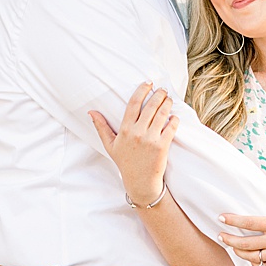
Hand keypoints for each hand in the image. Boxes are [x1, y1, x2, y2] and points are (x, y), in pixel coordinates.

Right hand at [89, 82, 176, 206]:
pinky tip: (174, 116)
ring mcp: (150, 139)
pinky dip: (174, 120)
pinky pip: (171, 128)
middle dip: (158, 95)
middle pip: (150, 106)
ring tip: (168, 99)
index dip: (142, 91)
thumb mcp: (110, 145)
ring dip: (167, 104)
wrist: (140, 182)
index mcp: (124, 129)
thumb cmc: (124, 162)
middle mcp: (137, 132)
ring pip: (161, 114)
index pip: (133, 104)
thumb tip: (91, 112)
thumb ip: (101, 127)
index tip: (148, 84)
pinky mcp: (162, 146)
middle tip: (162, 89)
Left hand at [219, 186, 265, 265]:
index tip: (221, 218)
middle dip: (228, 240)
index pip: (249, 222)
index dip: (232, 220)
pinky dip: (254, 264)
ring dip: (239, 252)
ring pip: (252, 257)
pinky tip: (250, 258)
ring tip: (233, 247)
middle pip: (245, 243)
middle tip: (220, 236)